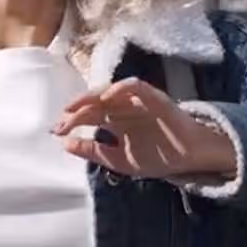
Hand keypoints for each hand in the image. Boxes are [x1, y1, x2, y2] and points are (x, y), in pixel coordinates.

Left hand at [51, 77, 236, 178]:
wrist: (191, 158)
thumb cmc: (158, 156)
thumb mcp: (119, 160)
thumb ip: (94, 151)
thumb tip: (65, 144)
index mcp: (114, 119)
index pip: (88, 115)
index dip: (71, 120)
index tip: (55, 131)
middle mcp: (123, 107)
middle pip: (95, 101)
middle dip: (77, 110)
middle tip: (63, 121)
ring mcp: (138, 100)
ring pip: (111, 91)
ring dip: (92, 96)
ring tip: (76, 106)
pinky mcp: (155, 97)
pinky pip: (137, 87)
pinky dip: (122, 88)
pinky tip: (108, 96)